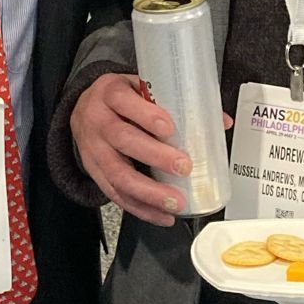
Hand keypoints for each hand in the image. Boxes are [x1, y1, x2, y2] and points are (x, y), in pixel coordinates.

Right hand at [70, 73, 230, 226]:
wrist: (81, 110)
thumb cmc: (119, 100)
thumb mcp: (139, 88)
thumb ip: (175, 102)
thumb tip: (221, 121)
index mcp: (110, 93)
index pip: (123, 101)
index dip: (146, 115)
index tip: (169, 128)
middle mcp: (98, 121)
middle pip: (122, 139)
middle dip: (154, 156)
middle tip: (183, 166)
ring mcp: (94, 149)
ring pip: (117, 173)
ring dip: (148, 191)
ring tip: (174, 202)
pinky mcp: (95, 172)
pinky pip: (115, 194)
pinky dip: (140, 208)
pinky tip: (162, 216)